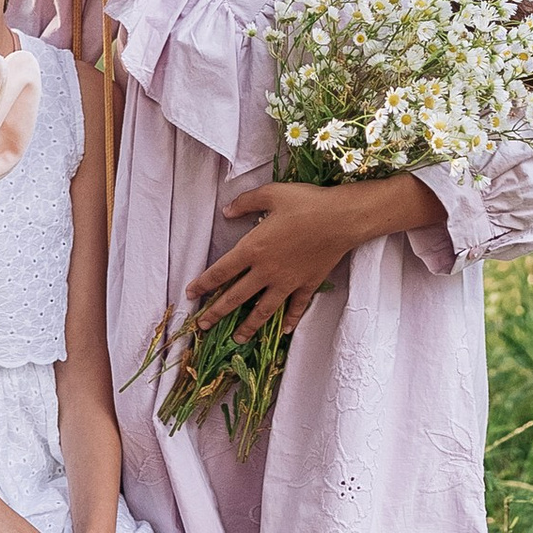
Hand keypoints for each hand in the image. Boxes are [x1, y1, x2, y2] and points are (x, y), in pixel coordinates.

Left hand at [187, 180, 367, 335]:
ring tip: (237, 339)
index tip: (191, 294)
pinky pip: (296, 307)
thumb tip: (227, 211)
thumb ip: (246, 202)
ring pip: (263, 310)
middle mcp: (266, 270)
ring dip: (248, 326)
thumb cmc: (306, 203)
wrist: (341, 218)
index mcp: (253, 248)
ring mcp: (287, 281)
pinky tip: (284, 331)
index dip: (203, 284)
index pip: (221, 271)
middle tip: (202, 325)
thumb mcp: (271, 194)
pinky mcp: (307, 285)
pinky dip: (290, 320)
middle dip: (216, 312)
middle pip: (236, 297)